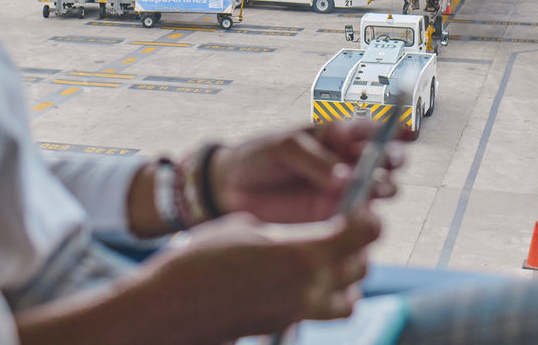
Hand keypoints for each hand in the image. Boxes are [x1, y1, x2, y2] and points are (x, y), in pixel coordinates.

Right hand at [147, 210, 380, 340]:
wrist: (171, 308)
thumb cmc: (200, 259)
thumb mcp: (242, 227)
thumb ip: (281, 232)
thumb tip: (293, 238)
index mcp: (302, 254)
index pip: (362, 235)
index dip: (367, 220)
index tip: (361, 211)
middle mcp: (308, 288)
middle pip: (360, 268)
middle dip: (356, 249)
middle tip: (339, 233)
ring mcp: (297, 312)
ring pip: (347, 300)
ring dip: (344, 282)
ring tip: (322, 264)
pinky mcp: (282, 326)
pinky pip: (317, 311)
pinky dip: (317, 297)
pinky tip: (290, 281)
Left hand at [211, 121, 404, 223]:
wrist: (232, 189)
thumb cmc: (258, 156)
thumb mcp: (283, 147)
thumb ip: (315, 160)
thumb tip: (345, 179)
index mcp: (337, 135)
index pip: (372, 129)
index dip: (394, 128)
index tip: (405, 131)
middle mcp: (347, 161)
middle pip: (385, 160)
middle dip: (393, 159)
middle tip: (386, 162)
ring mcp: (344, 190)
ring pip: (380, 188)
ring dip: (384, 186)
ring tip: (373, 187)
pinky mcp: (334, 217)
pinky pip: (360, 219)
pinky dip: (366, 217)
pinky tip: (361, 214)